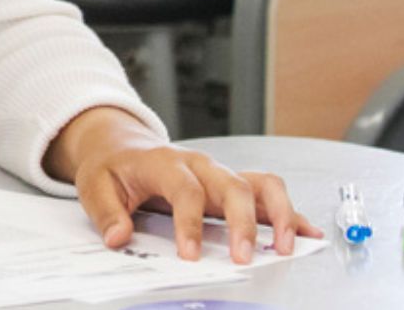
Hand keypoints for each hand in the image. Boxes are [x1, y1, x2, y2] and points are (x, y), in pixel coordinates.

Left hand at [49, 107, 321, 264]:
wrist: (122, 145)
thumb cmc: (113, 166)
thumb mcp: (95, 185)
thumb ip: (106, 212)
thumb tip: (118, 237)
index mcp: (166, 163)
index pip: (185, 189)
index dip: (189, 223)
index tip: (190, 255)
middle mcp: (200, 165)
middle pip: (232, 185)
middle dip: (242, 223)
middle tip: (243, 257)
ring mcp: (220, 173)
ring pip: (260, 184)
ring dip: (278, 214)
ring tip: (286, 246)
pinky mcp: (233, 184)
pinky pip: (268, 192)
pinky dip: (290, 213)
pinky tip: (307, 233)